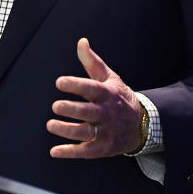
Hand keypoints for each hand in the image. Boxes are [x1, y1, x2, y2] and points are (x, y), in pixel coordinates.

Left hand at [47, 38, 143, 157]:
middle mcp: (107, 113)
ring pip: (86, 133)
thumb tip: (81, 41)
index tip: (59, 82)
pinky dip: (70, 152)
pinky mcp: (103, 148)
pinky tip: (54, 151)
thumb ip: (92, 61)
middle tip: (56, 106)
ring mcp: (106, 132)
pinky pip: (85, 151)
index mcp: (107, 94)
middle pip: (89, 112)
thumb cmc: (119, 97)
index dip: (76, 85)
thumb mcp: (109, 77)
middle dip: (72, 109)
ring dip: (67, 130)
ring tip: (50, 124)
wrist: (142, 125)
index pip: (91, 89)